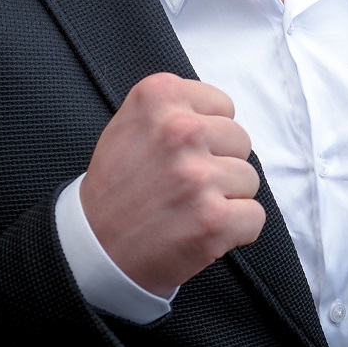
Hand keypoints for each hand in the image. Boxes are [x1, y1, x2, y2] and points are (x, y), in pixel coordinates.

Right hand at [81, 73, 264, 295]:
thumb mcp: (132, 124)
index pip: (223, 106)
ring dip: (226, 198)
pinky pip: (255, 217)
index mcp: (159, 96)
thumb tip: (223, 112)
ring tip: (187, 208)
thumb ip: (176, 108)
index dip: (208, 134)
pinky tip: (201, 231)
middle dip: (219, 163)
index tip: (181, 153)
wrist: (92, 249)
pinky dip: (236, 230)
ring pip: (250, 179)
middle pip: (240, 140)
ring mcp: (198, 176)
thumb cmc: (117, 187)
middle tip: (182, 185)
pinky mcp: (214, 220)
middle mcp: (179, 130)